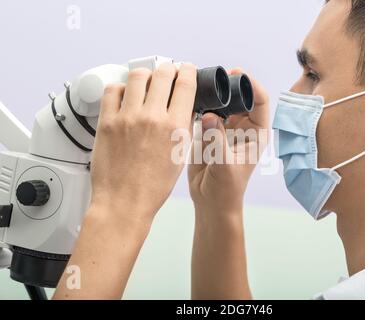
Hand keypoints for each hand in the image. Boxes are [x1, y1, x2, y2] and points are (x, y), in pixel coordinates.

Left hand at [89, 63, 196, 230]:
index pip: (186, 83)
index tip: (187, 69)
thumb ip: (183, 128)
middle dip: (169, 68)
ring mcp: (128, 118)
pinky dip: (121, 88)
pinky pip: (113, 90)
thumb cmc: (152, 186)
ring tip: (146, 82)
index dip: (188, 71)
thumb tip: (183, 108)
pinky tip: (125, 96)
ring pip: (138, 76)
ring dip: (145, 75)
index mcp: (176, 126)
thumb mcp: (180, 156)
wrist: (125, 202)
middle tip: (168, 72)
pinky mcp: (107, 122)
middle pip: (163, 73)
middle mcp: (153, 117)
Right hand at [188, 68, 269, 215]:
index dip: (251, 84)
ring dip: (214, 93)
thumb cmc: (226, 189)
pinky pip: (207, 111)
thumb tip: (209, 114)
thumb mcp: (224, 164)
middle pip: (241, 96)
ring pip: (223, 102)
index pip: (260, 101)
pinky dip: (201, 104)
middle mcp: (243, 127)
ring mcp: (226, 128)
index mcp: (256, 133)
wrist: (210, 202)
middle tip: (215, 77)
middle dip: (230, 85)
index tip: (237, 75)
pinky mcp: (209, 131)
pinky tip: (192, 99)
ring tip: (202, 85)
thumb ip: (217, 138)